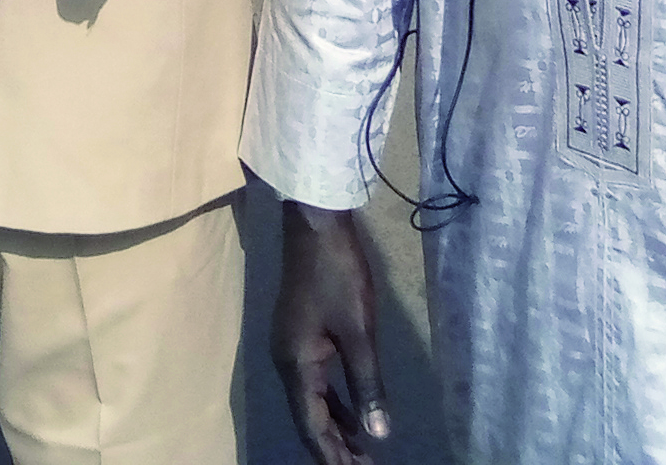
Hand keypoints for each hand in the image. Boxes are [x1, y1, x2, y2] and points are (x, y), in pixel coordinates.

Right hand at [272, 202, 390, 464]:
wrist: (315, 224)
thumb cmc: (338, 276)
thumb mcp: (359, 332)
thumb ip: (368, 385)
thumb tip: (378, 434)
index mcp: (296, 365)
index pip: (312, 426)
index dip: (333, 456)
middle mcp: (287, 361)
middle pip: (309, 418)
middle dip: (335, 447)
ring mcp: (291, 346)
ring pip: (312, 400)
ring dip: (336, 426)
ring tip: (361, 451)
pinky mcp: (300, 334)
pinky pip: (316, 381)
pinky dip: (334, 401)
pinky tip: (353, 411)